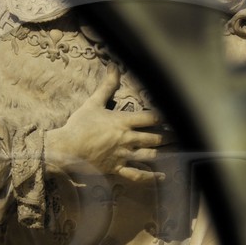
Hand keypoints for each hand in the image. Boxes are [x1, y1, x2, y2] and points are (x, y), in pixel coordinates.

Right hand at [45, 67, 164, 184]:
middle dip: (168, 136)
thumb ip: (107, 86)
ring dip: (165, 153)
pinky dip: (151, 177)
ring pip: (150, 155)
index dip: (164, 117)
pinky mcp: (117, 169)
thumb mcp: (93, 103)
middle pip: (154, 138)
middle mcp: (126, 139)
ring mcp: (123, 155)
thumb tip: (114, 67)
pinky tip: (162, 176)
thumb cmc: (79, 125)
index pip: (150, 118)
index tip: (175, 116)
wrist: (65, 149)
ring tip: (176, 151)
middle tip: (180, 135)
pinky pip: (137, 175)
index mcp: (122, 122)